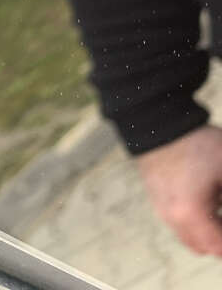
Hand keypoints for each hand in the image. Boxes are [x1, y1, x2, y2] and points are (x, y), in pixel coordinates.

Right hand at [136, 125, 221, 255]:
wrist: (158, 125)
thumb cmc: (196, 145)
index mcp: (191, 214)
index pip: (218, 246)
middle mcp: (172, 217)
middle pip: (203, 247)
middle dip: (219, 238)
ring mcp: (161, 208)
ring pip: (188, 235)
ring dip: (207, 229)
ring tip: (217, 200)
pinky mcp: (156, 197)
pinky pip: (177, 220)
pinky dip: (194, 219)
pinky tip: (204, 195)